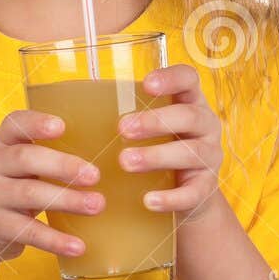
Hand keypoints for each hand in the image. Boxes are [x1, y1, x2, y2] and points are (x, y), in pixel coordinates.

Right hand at [0, 109, 104, 268]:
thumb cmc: (11, 187)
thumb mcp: (19, 166)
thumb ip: (48, 156)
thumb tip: (111, 157)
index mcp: (3, 143)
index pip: (14, 124)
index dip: (36, 123)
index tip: (61, 126)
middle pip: (26, 159)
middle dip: (62, 165)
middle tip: (95, 175)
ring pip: (29, 194)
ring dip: (66, 200)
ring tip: (97, 205)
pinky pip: (28, 232)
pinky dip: (55, 240)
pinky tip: (78, 246)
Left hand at [117, 64, 224, 224]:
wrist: (187, 197)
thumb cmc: (158, 153)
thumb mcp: (150, 130)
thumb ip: (126, 117)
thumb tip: (69, 110)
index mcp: (190, 103)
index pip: (189, 79)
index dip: (171, 78)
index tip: (146, 84)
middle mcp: (206, 126)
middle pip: (189, 116)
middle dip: (155, 121)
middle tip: (122, 128)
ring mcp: (209, 157)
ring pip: (190, 153)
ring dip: (156, 156)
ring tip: (125, 162)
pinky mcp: (206, 189)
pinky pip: (193, 193)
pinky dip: (170, 198)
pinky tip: (148, 201)